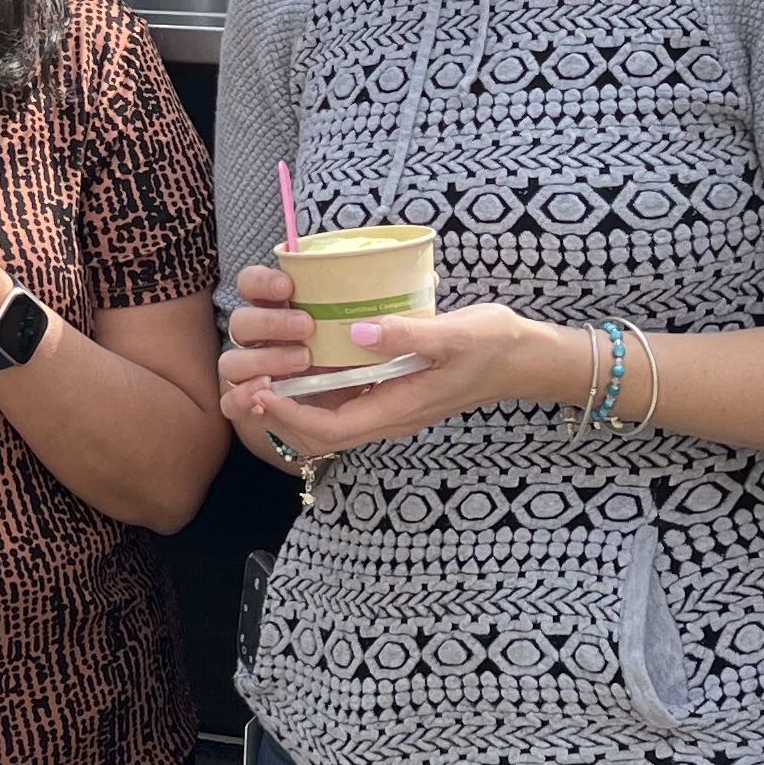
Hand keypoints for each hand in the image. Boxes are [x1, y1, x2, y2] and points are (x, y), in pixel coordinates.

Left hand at [215, 291, 573, 457]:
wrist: (523, 358)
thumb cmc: (493, 345)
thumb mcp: (455, 334)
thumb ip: (407, 334)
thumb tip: (356, 332)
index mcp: (399, 408)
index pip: (330, 428)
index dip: (288, 417)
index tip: (256, 394)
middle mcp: (387, 414)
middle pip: (319, 432)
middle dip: (276, 417)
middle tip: (239, 389)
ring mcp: (388, 404)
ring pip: (326, 418)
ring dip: (288, 405)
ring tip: (254, 379)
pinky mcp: (390, 390)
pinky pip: (341, 400)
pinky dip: (311, 391)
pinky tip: (294, 364)